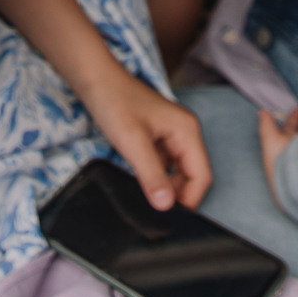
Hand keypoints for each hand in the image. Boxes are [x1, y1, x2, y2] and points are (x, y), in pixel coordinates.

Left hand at [86, 65, 211, 209]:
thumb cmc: (115, 103)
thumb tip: (166, 206)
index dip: (189, 200)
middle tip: (153, 209)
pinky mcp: (157, 138)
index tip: (168, 217)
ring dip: (164, 186)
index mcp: (188, 131)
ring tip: (144, 196)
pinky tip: (138, 182)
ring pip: (177, 172)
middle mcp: (185, 133)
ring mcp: (171, 135)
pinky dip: (155, 177)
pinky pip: (164, 165)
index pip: (202, 176)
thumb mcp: (133, 143)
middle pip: (192, 176)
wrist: (95, 80)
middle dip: (177, 195)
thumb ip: (152, 175)